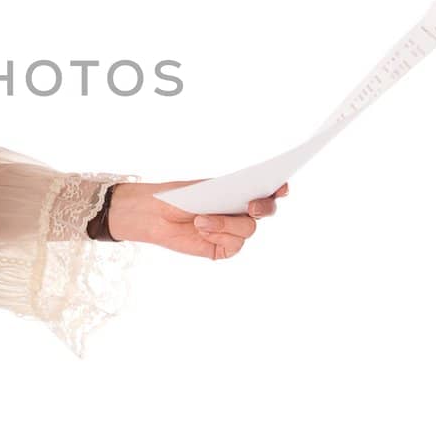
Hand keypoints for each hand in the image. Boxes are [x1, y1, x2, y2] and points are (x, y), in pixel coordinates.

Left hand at [107, 178, 288, 259]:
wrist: (154, 214)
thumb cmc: (179, 196)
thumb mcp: (205, 190)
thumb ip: (228, 195)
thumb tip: (248, 199)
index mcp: (240, 191)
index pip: (268, 189)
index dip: (279, 188)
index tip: (281, 187)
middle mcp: (241, 211)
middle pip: (267, 210)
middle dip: (263, 207)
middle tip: (252, 206)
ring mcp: (234, 230)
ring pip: (248, 229)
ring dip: (226, 223)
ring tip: (201, 219)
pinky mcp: (225, 248)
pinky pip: (234, 244)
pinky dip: (218, 235)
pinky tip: (202, 229)